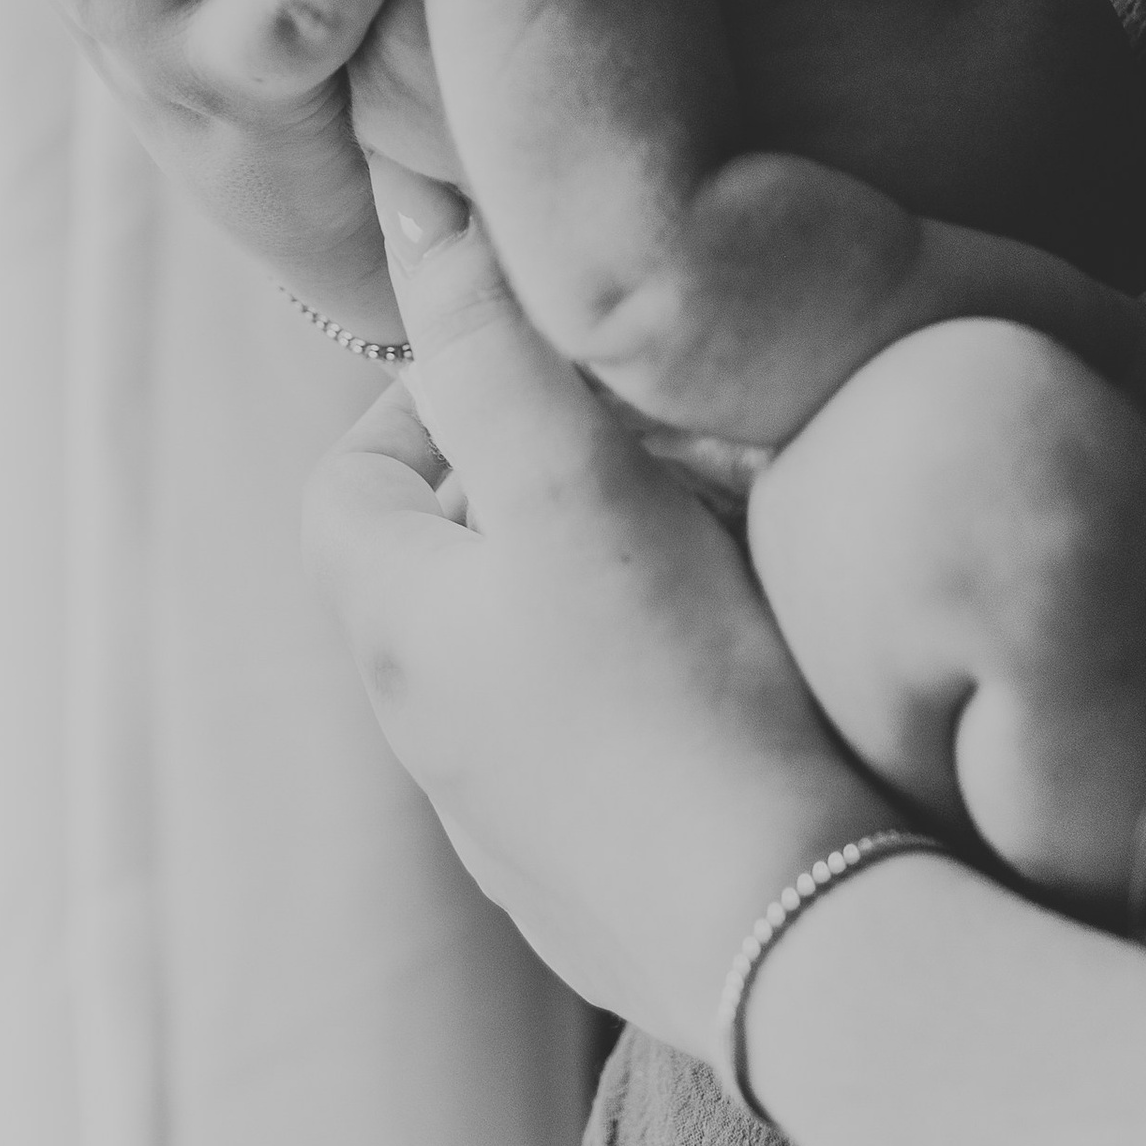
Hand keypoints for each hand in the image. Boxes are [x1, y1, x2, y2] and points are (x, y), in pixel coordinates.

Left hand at [306, 178, 891, 1053]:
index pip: (349, 480)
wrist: (796, 940)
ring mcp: (512, 835)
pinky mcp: (601, 899)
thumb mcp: (576, 481)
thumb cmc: (681, 696)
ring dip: (595, 591)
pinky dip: (646, 697)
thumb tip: (408, 206)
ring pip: (525, 662)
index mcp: (397, 635)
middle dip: (531, 488)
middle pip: (442, 568)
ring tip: (715, 552)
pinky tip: (748, 682)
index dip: (428, 403)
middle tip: (654, 449)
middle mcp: (428, 744)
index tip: (548, 376)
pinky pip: (598, 760)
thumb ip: (490, 336)